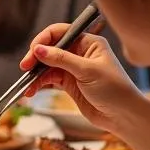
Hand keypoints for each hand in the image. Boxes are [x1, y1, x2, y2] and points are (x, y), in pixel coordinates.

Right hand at [18, 24, 141, 135]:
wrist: (124, 116)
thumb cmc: (115, 90)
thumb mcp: (88, 71)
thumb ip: (61, 59)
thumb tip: (38, 49)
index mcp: (88, 43)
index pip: (60, 33)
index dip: (44, 40)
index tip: (33, 51)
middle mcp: (79, 53)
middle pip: (50, 49)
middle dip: (36, 58)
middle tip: (25, 68)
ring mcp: (73, 69)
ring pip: (47, 66)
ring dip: (36, 75)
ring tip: (27, 85)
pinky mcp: (69, 84)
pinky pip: (49, 80)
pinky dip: (39, 85)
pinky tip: (31, 91)